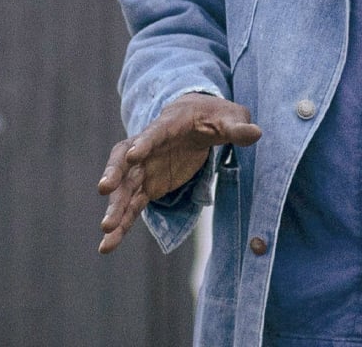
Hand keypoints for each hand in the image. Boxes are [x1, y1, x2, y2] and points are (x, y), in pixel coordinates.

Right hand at [96, 92, 260, 253]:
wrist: (197, 119)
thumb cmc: (213, 116)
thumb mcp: (229, 118)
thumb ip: (237, 127)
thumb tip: (256, 132)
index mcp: (168, 126)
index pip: (153, 134)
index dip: (143, 143)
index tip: (133, 155)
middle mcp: (147, 147)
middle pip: (125, 160)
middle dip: (115, 173)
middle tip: (104, 189)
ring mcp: (144, 168)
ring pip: (124, 188)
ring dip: (115, 208)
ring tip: (105, 232)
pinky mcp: (148, 186)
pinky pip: (131, 205)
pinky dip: (121, 223)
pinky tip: (109, 244)